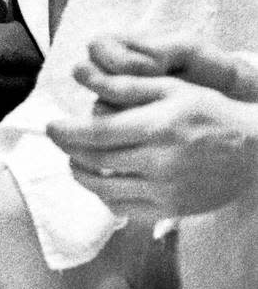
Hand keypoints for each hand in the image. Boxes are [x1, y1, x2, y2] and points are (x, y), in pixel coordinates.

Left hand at [48, 35, 257, 218]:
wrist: (255, 150)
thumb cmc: (209, 112)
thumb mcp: (171, 88)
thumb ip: (128, 86)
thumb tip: (85, 79)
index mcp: (156, 127)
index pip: (95, 134)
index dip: (65, 132)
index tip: (50, 127)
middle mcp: (158, 162)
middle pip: (95, 160)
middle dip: (69, 150)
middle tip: (60, 140)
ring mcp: (165, 190)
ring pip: (104, 188)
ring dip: (81, 174)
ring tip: (76, 161)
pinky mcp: (173, 209)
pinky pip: (125, 208)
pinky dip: (105, 196)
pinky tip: (102, 181)